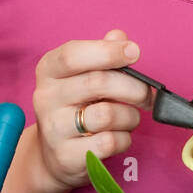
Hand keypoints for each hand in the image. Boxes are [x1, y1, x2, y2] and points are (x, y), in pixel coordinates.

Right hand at [32, 28, 152, 191]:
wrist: (54, 155)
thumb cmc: (76, 107)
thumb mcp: (82, 76)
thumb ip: (101, 55)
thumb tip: (120, 37)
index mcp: (48, 70)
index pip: (73, 54)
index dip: (107, 51)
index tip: (134, 51)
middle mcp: (46, 97)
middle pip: (98, 82)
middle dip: (133, 88)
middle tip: (147, 95)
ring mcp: (54, 128)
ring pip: (107, 114)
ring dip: (130, 116)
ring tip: (129, 118)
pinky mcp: (67, 155)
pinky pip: (109, 142)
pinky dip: (124, 138)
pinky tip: (118, 136)